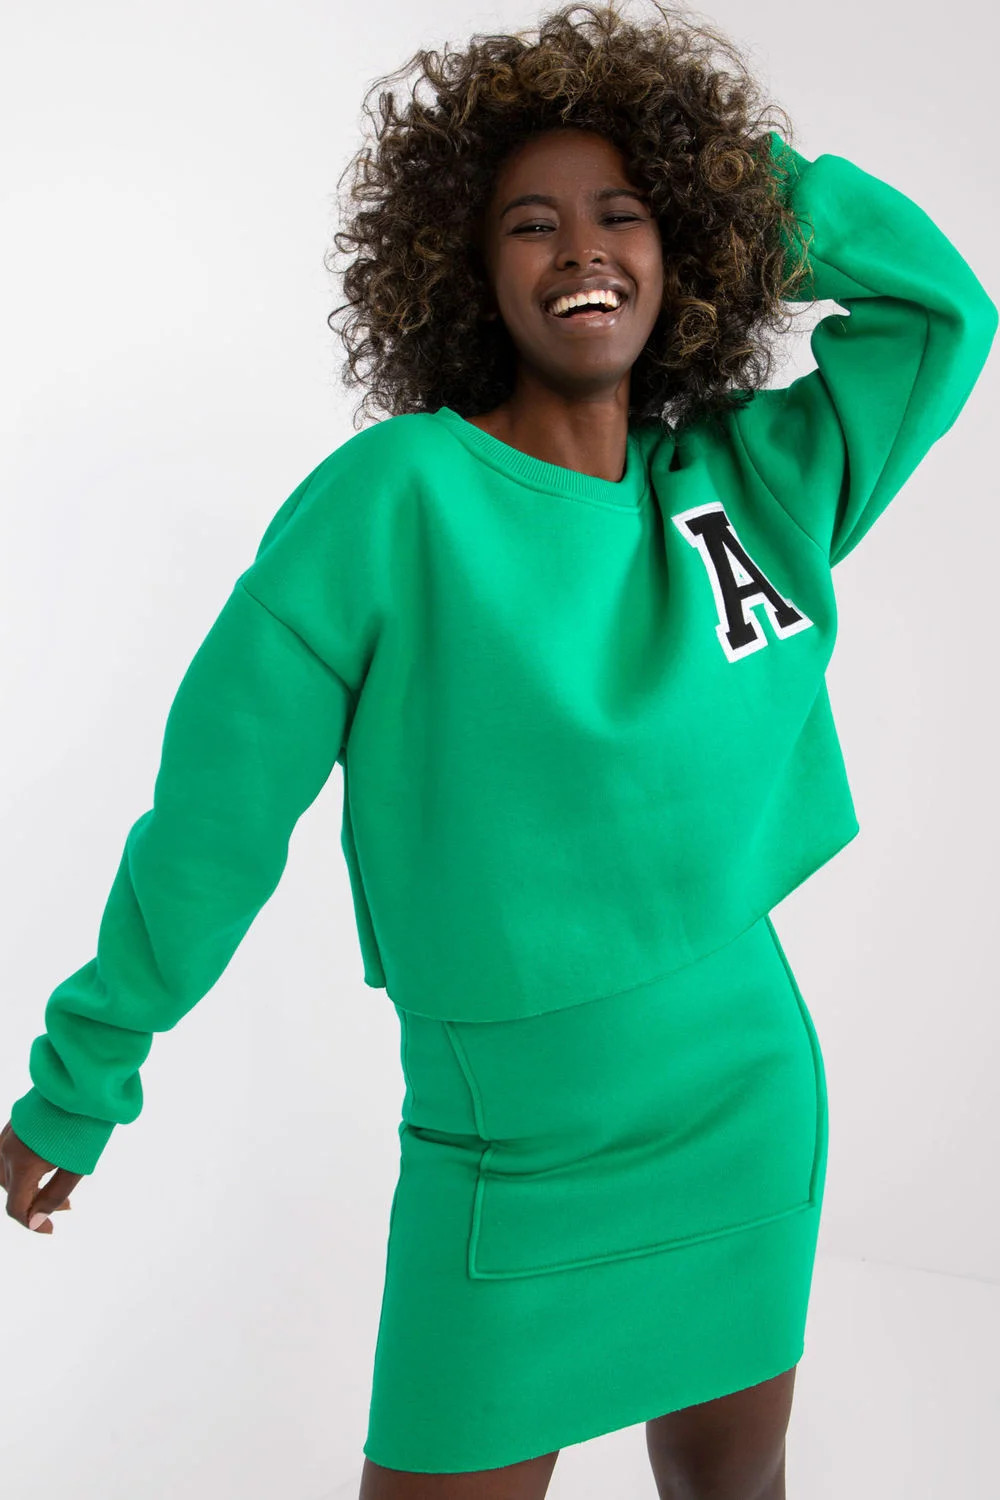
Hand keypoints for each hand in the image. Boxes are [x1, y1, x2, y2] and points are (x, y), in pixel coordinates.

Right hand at [1, 1119, 80, 1233]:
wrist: (85, 1083)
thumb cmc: (85, 1126)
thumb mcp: (75, 1167)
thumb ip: (54, 1196)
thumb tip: (36, 1222)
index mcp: (21, 1164)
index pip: (15, 1207)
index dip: (32, 1223)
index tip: (51, 1228)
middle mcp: (6, 1150)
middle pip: (11, 1190)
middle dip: (34, 1203)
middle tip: (64, 1205)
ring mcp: (7, 1134)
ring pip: (6, 1173)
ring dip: (26, 1186)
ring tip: (51, 1187)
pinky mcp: (13, 1122)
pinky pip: (7, 1154)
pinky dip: (21, 1167)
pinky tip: (43, 1165)